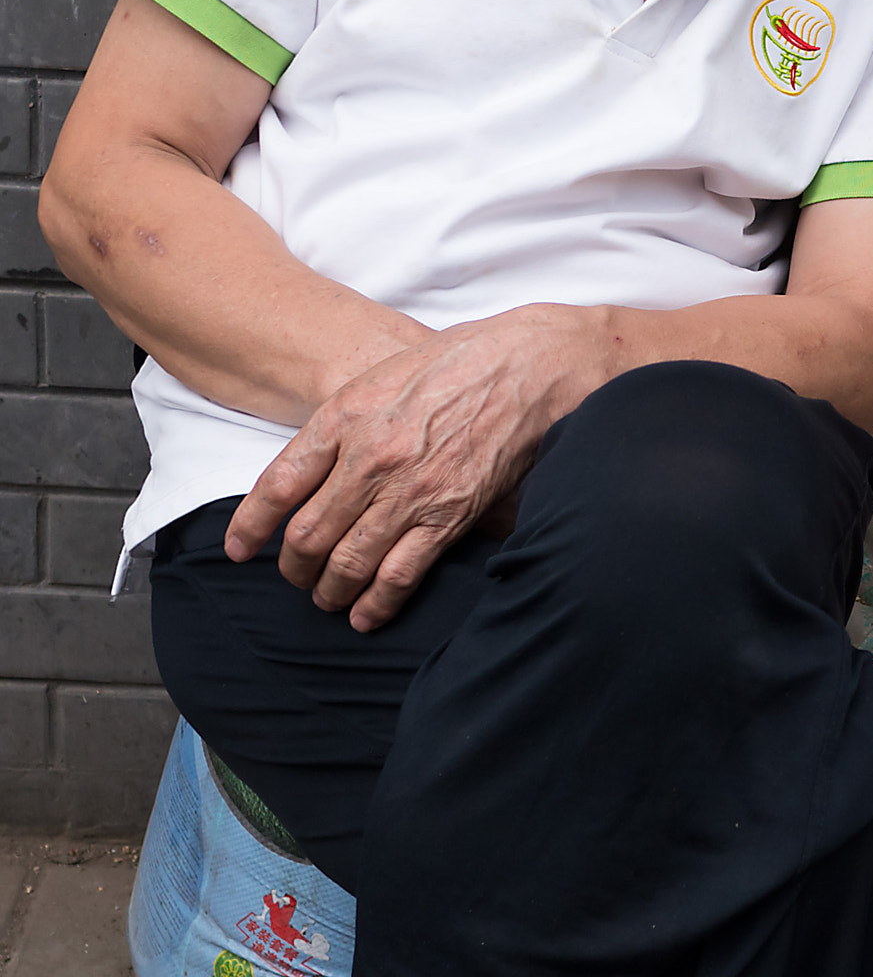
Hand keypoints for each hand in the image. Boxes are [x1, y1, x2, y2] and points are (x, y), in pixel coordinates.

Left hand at [224, 304, 614, 630]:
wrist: (529, 366)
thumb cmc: (458, 361)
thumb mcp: (383, 375)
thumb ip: (344, 422)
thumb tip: (314, 470)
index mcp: (345, 417)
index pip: (278, 485)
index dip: (250, 525)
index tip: (240, 548)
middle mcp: (369, 458)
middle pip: (306, 535)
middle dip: (293, 567)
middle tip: (295, 576)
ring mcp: (408, 492)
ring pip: (347, 562)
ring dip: (329, 590)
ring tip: (326, 598)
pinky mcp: (448, 516)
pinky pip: (399, 575)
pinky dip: (377, 603)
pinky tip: (366, 615)